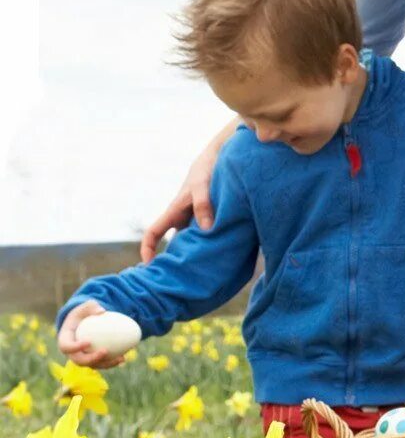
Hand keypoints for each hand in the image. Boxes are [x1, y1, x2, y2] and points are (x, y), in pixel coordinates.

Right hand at [57, 301, 125, 368]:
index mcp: (65, 339)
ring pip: (92, 365)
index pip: (65, 346)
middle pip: (78, 360)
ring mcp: (82, 357)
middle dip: (91, 359)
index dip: (74, 347)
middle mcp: (71, 352)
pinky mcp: (92, 360)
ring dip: (106, 364)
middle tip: (105, 351)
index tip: (88, 342)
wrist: (85, 322)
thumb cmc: (85, 312)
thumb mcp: (87, 306)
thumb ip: (92, 307)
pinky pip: (101, 364)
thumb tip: (102, 312)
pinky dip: (111, 362)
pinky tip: (123, 358)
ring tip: (120, 359)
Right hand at [140, 123, 231, 262]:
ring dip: (194, 254)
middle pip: (171, 243)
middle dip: (171, 260)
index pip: (153, 233)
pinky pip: (205, 235)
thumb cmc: (207, 170)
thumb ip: (204, 204)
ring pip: (190, 241)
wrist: (220, 157)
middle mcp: (182, 217)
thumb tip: (207, 229)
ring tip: (203, 275)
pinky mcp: (209, 216)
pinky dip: (210, 245)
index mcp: (174, 212)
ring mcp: (195, 218)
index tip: (149, 266)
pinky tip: (223, 257)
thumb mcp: (204, 186)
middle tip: (178, 281)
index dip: (147, 250)